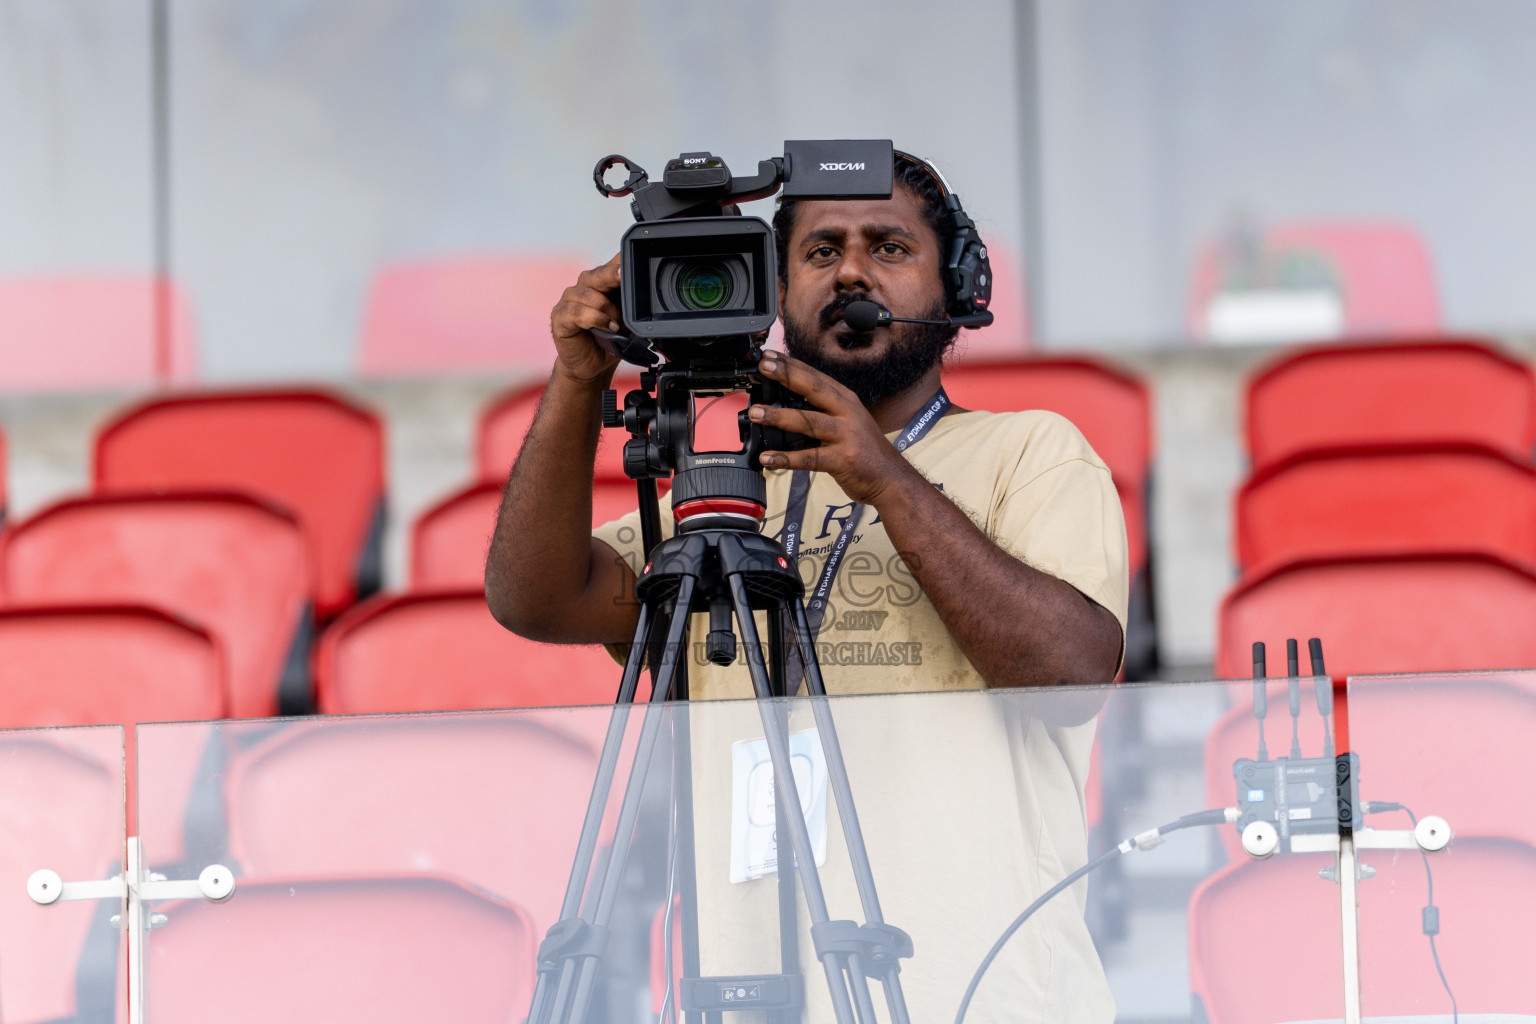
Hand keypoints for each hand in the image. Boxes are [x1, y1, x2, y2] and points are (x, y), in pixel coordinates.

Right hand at [550, 254, 623, 385]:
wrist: (591, 365)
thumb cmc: (608, 341)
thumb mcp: (626, 323)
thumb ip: (633, 311)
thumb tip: (649, 307)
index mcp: (602, 284)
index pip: (612, 265)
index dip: (622, 262)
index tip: (634, 262)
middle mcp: (584, 287)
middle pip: (598, 273)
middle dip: (613, 274)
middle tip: (624, 276)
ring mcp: (569, 300)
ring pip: (588, 294)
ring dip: (606, 309)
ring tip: (617, 324)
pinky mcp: (560, 316)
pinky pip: (577, 311)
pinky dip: (595, 319)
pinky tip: (607, 327)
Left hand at [749, 351, 919, 505]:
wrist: (892, 479)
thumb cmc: (865, 451)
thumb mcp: (849, 422)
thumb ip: (824, 411)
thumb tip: (788, 403)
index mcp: (847, 401)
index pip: (816, 377)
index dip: (793, 364)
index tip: (770, 355)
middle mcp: (847, 414)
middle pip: (814, 390)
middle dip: (787, 376)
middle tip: (764, 367)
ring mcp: (846, 436)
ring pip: (808, 422)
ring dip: (779, 416)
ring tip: (756, 413)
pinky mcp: (842, 460)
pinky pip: (809, 458)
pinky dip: (785, 458)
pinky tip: (767, 457)